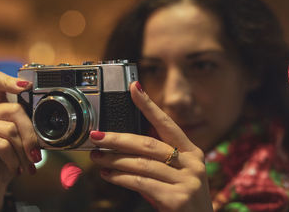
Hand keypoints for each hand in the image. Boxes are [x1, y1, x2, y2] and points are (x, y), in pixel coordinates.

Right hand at [0, 70, 40, 211]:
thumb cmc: (6, 161)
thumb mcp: (21, 141)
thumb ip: (28, 127)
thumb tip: (44, 126)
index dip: (9, 79)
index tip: (27, 85)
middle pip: (13, 109)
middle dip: (31, 134)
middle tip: (36, 154)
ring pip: (10, 130)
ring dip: (23, 152)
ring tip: (27, 166)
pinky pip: (1, 145)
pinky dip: (13, 160)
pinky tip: (14, 168)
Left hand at [89, 81, 212, 211]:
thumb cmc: (182, 200)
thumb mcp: (174, 175)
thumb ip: (154, 160)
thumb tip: (122, 145)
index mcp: (192, 153)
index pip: (167, 124)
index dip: (149, 105)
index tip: (134, 88)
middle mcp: (192, 163)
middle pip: (148, 143)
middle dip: (118, 138)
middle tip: (97, 135)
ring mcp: (187, 181)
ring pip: (141, 163)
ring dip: (114, 159)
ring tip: (97, 157)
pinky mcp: (178, 199)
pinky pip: (141, 183)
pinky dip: (120, 178)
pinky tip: (108, 175)